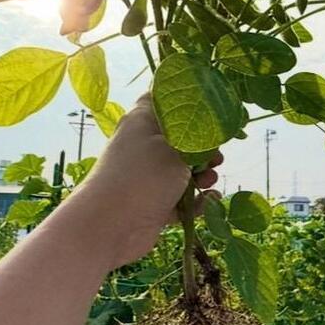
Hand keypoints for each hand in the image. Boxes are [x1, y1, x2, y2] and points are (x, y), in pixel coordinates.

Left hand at [68, 95, 221, 269]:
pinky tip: (209, 201)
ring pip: (184, 170)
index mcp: (143, 121)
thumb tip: (209, 133)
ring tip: (209, 181)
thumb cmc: (142, 177)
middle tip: (214, 157)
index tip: (211, 110)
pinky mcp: (155, 203)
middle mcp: (145, 146)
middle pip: (182, 139)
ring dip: (203, 176)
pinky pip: (183, 198)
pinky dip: (197, 200)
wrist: (109, 227)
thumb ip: (198, 138)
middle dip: (204, 149)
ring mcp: (149, 176)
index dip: (187, 100)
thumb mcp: (176, 148)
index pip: (163, 98)